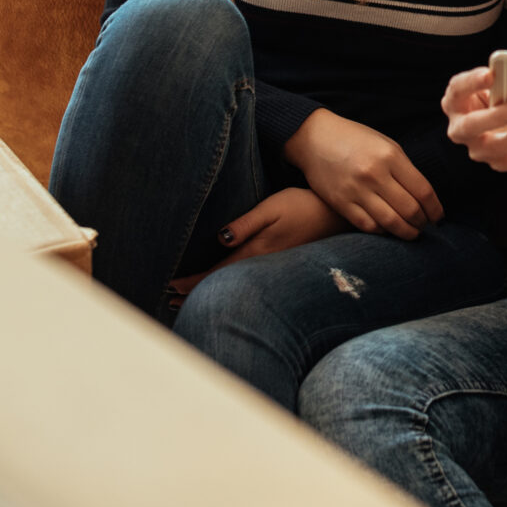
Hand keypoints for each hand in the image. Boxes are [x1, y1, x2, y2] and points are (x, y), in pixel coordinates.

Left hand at [166, 187, 346, 298]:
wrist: (337, 215)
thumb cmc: (303, 206)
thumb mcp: (273, 208)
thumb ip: (246, 224)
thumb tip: (220, 239)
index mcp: (256, 251)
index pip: (216, 271)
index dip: (192, 281)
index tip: (169, 287)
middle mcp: (262, 264)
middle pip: (223, 282)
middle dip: (196, 292)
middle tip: (169, 301)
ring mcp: (272, 266)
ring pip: (235, 283)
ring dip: (211, 289)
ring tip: (188, 299)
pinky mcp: (279, 264)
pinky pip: (247, 279)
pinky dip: (230, 284)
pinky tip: (225, 285)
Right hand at [285, 109, 443, 238]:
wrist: (314, 138)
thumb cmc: (355, 140)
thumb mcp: (386, 145)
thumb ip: (405, 169)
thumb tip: (424, 198)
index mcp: (391, 156)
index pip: (423, 191)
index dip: (435, 209)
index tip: (438, 217)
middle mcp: (375, 174)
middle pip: (410, 210)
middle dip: (422, 222)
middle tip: (425, 225)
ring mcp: (356, 190)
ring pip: (391, 222)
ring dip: (406, 232)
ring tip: (411, 233)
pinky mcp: (341, 203)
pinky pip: (368, 226)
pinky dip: (383, 231)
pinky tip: (388, 229)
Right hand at [441, 68, 506, 173]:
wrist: (503, 119)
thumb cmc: (500, 92)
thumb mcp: (498, 84)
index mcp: (455, 101)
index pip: (458, 89)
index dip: (472, 82)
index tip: (491, 74)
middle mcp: (460, 129)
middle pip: (475, 124)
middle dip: (504, 114)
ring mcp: (477, 150)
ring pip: (499, 147)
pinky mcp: (497, 163)